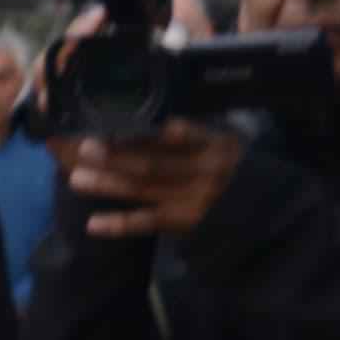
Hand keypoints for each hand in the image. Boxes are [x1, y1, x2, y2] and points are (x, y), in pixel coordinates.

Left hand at [59, 121, 244, 239]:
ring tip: (78, 178)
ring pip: (145, 190)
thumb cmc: (230, 165)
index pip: (178, 134)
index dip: (146, 131)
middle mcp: (203, 171)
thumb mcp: (221, 140)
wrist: (261, 206)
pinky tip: (94, 224)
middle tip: (86, 148)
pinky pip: (147, 223)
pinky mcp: (184, 222)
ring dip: (108, 185)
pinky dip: (120, 224)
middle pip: (154, 163)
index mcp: (211, 144)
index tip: (116, 125)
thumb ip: (189, 131)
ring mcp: (193, 198)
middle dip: (117, 156)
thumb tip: (147, 114)